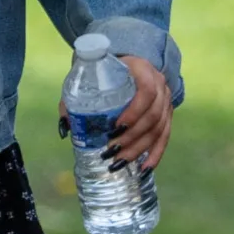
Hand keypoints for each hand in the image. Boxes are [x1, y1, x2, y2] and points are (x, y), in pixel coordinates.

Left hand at [56, 56, 174, 172]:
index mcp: (142, 69)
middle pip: (153, 114)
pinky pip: (165, 136)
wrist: (126, 65)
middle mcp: (159, 83)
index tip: (116, 126)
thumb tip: (66, 128)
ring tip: (119, 161)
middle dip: (132, 137)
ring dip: (139, 148)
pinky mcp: (167, 113)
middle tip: (111, 149)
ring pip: (159, 128)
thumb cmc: (103, 72)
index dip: (135, 111)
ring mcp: (166, 99)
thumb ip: (76, 99)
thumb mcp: (89, 77)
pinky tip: (145, 168)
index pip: (147, 90)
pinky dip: (155, 154)